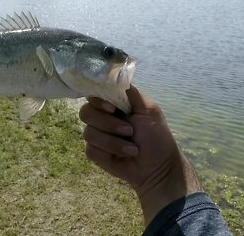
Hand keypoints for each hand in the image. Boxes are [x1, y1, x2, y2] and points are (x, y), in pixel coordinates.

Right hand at [79, 85, 201, 224]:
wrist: (158, 166)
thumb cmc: (156, 137)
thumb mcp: (149, 110)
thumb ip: (131, 93)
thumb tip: (116, 77)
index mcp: (113, 106)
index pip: (93, 96)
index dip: (98, 101)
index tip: (112, 109)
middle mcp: (101, 119)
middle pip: (85, 113)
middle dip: (107, 123)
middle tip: (129, 130)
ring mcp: (96, 137)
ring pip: (89, 133)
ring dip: (113, 141)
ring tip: (132, 148)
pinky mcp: (94, 153)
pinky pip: (91, 149)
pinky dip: (109, 151)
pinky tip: (124, 155)